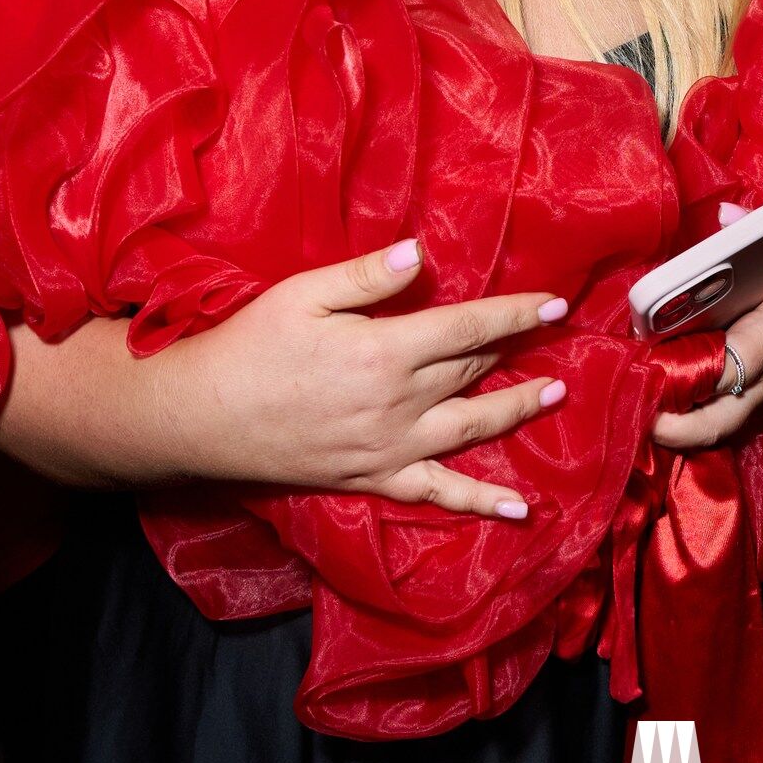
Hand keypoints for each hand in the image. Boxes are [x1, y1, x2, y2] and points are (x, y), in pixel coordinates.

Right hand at [148, 237, 570, 518]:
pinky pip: (437, 493)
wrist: (204, 416)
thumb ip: (368, 276)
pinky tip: (520, 509)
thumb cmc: (251, 344)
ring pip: (471, 428)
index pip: (469, 328)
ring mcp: (390, 448)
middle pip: (472, 371)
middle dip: (516, 351)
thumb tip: (422, 254)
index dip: (516, 315)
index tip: (557, 303)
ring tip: (557, 394)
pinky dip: (482, 502)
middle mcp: (398, 404)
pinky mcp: (373, 479)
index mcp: (386, 351)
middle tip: (554, 336)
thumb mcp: (304, 293)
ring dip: (518, 411)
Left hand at [649, 214, 762, 452]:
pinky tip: (677, 415)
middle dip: (676, 429)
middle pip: (721, 421)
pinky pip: (739, 428)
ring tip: (646, 419)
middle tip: (637, 417)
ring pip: (726, 433)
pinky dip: (707, 426)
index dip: (692, 375)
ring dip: (685, 432)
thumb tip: (723, 213)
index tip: (652, 369)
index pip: (732, 366)